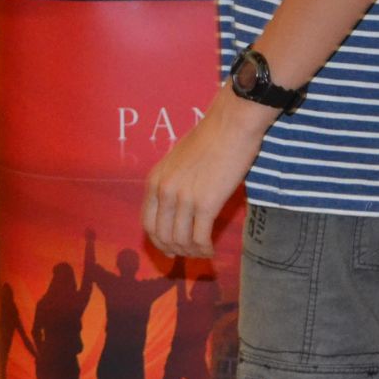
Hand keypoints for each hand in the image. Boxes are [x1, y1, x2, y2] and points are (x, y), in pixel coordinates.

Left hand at [143, 89, 271, 257]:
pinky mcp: (206, 204)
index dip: (158, 241)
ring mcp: (184, 198)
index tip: (169, 249)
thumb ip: (173, 182)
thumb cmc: (211, 137)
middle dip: (175, 250)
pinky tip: (211, 249)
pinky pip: (200, 238)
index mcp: (155, 180)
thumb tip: (177, 206)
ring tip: (204, 251)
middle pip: (162, 236)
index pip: (147, 223)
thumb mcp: (178, 159)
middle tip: (189, 254)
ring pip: (181, 241)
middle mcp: (165, 191)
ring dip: (192, 252)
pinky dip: (205, 249)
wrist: (231, 124)